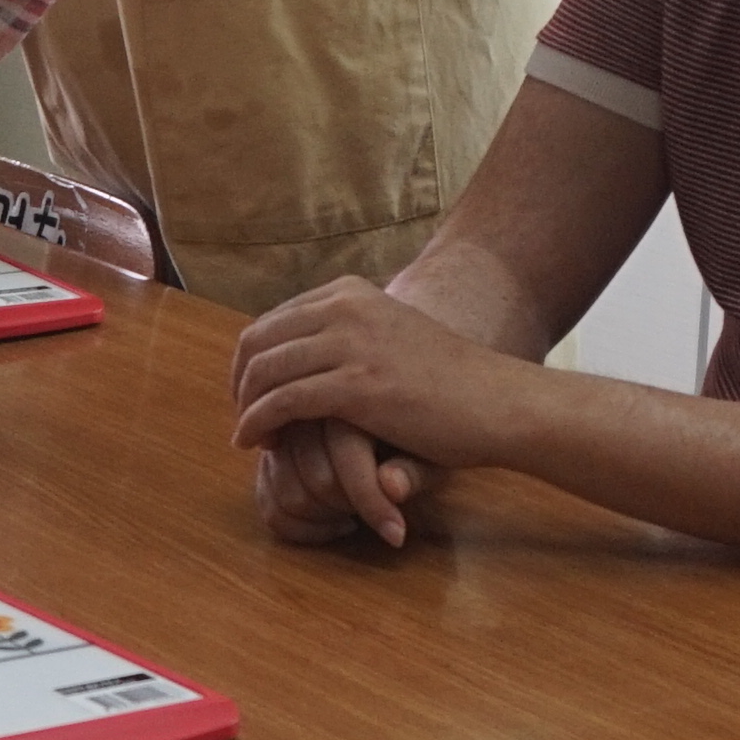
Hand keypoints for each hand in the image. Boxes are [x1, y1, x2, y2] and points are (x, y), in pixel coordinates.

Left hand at [231, 281, 538, 475]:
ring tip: (251, 439)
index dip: (251, 362)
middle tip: (244, 420)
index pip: (272, 322)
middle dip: (241, 384)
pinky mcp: (356, 385)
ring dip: (247, 408)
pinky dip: (259, 424)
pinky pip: (282, 402)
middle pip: (258, 342)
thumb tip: (304, 354)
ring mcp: (350, 343)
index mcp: (350, 294)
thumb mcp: (389, 340)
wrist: (498, 402)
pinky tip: (258, 445)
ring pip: (264, 372)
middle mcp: (344, 308)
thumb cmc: (449, 383)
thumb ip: (346, 341)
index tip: (251, 396)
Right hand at [253, 418, 431, 549]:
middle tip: (374, 510)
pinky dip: (297, 526)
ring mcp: (283, 433)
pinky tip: (328, 520)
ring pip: (288, 494)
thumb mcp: (433, 451)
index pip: (349, 460)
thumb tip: (392, 488)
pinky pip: (268, 503)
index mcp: (352, 397)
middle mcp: (308, 408)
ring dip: (322, 517)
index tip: (396, 535)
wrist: (398, 411)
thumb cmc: (419, 436)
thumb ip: (413, 470)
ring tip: (350, 512)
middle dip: (348, 509)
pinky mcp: (269, 455)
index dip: (373, 505)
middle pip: (317, 481)